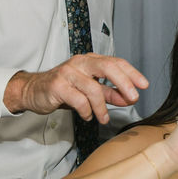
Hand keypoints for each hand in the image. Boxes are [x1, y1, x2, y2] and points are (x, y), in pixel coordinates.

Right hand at [4, 53, 147, 123]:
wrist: (33, 91)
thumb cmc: (64, 89)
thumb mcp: (90, 90)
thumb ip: (109, 93)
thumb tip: (129, 98)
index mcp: (90, 61)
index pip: (116, 62)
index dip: (132, 73)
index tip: (144, 85)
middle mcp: (80, 63)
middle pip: (107, 67)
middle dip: (124, 83)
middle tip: (133, 98)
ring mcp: (68, 73)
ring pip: (93, 88)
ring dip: (102, 107)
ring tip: (104, 118)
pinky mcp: (57, 86)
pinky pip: (78, 99)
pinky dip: (86, 111)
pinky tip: (87, 116)